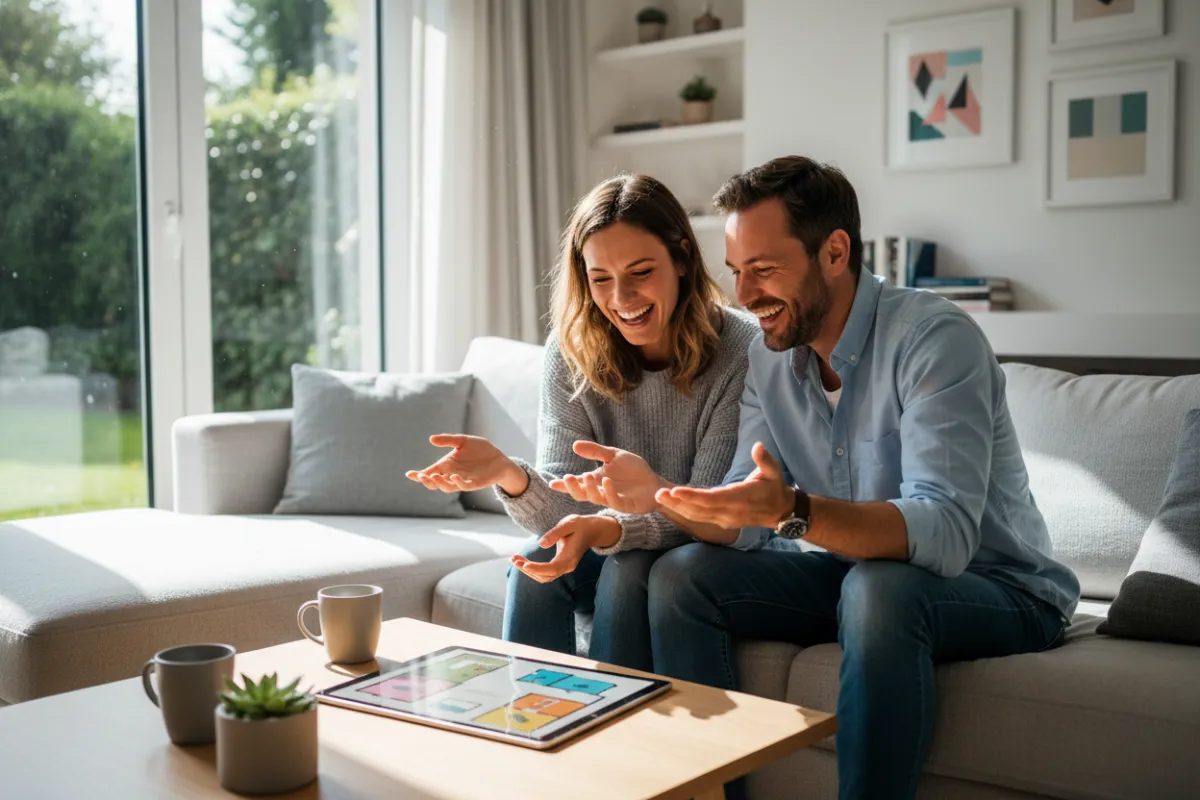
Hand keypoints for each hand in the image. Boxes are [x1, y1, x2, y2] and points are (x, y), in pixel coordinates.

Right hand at [406, 434, 527, 496]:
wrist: (499, 458)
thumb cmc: (481, 450)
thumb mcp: (463, 441)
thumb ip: (448, 440)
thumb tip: (431, 439)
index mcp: (447, 465)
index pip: (430, 472)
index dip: (419, 475)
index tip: (409, 474)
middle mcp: (452, 474)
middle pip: (435, 482)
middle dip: (427, 481)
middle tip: (421, 476)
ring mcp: (463, 480)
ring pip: (447, 487)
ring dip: (440, 483)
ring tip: (433, 476)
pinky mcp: (475, 483)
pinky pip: (464, 486)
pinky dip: (458, 483)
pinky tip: (454, 476)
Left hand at [511, 515, 620, 582]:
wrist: (592, 530)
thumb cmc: (580, 525)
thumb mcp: (569, 523)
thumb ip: (555, 533)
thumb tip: (541, 544)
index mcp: (570, 557)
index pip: (551, 569)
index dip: (537, 568)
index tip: (523, 564)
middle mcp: (568, 566)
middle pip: (545, 576)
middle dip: (528, 569)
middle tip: (513, 558)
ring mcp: (564, 568)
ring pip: (544, 576)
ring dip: (528, 570)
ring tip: (514, 559)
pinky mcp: (560, 566)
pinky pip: (545, 573)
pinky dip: (533, 569)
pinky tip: (522, 561)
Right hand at [548, 441, 665, 513]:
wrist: (654, 481)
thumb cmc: (634, 470)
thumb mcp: (613, 455)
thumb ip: (595, 451)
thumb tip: (574, 445)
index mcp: (596, 480)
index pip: (577, 483)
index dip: (564, 485)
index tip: (552, 483)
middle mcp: (601, 491)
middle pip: (581, 494)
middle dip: (572, 488)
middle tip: (567, 478)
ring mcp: (612, 499)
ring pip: (595, 498)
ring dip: (588, 489)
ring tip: (586, 476)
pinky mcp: (625, 505)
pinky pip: (614, 500)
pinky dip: (609, 491)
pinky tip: (607, 482)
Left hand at [655, 442, 792, 529]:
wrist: (779, 511)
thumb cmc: (774, 488)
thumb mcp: (773, 472)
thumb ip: (765, 460)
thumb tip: (758, 446)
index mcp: (740, 499)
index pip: (712, 499)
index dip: (693, 496)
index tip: (676, 491)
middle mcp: (729, 513)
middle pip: (699, 510)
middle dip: (677, 503)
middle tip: (657, 493)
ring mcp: (724, 520)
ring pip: (696, 516)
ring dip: (677, 508)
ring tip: (659, 497)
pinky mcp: (721, 522)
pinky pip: (699, 518)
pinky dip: (684, 512)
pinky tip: (672, 504)